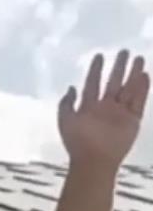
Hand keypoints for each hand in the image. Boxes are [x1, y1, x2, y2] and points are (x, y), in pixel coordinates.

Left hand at [57, 48, 147, 170]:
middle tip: (123, 51)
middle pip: (113, 82)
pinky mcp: (133, 119)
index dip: (95, 70)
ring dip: (133, 74)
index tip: (99, 56)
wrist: (94, 159)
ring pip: (129, 88)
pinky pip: (139, 101)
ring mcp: (120, 112)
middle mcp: (106, 107)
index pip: (93, 83)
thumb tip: (71, 88)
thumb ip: (66, 104)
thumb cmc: (78, 141)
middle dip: (118, 67)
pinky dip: (142, 88)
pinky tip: (144, 75)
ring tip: (139, 58)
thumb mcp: (66, 121)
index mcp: (88, 106)